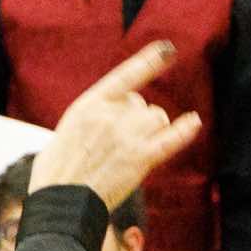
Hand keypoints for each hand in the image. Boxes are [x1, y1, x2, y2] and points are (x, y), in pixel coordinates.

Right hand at [28, 41, 201, 208]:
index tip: (167, 49)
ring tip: (136, 146)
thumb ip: (94, 116)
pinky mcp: (140, 160)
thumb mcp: (68, 130)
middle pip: (141, 104)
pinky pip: (171, 140)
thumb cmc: (57, 170)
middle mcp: (110, 116)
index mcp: (88, 105)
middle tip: (119, 141)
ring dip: (153, 128)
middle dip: (136, 117)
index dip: (148, 61)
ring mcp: (127, 137)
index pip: (124, 76)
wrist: (59, 202)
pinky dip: (185, 130)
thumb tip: (118, 111)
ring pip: (157, 118)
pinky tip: (194, 121)